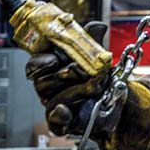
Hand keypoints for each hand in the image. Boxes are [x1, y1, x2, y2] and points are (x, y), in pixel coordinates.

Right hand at [25, 21, 110, 135]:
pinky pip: (55, 123)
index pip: (34, 65)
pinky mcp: (63, 122)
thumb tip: (97, 26)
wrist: (115, 98)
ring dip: (77, 91)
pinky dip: (60, 117)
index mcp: (51, 68)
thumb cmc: (99, 75)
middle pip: (43, 83)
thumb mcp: (97, 57)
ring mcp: (54, 105)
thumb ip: (93, 42)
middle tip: (85, 71)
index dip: (41, 62)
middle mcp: (48, 87)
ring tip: (96, 86)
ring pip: (54, 100)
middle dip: (66, 75)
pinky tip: (65, 111)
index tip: (55, 59)